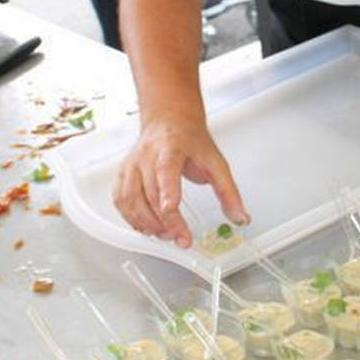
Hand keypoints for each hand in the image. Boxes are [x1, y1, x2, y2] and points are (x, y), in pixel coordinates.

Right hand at [112, 117, 247, 246]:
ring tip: (165, 234)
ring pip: (131, 199)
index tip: (171, 210)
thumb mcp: (216, 162)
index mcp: (171, 147)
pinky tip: (145, 226)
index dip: (166, 192)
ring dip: (147, 223)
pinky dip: (131, 218)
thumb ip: (229, 192)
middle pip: (150, 193)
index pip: (166, 170)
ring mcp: (131, 164)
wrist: (169, 121)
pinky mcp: (123, 174)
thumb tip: (240, 218)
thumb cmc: (190, 140)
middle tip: (180, 237)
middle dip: (165, 221)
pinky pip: (120, 200)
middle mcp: (147, 155)